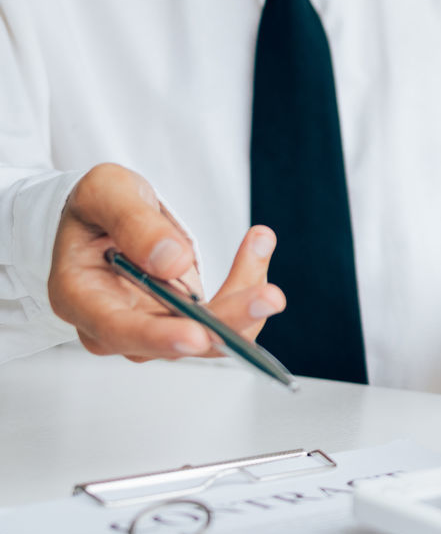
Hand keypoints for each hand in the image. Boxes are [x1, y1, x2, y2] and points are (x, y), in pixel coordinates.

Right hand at [48, 163, 285, 361]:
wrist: (110, 215)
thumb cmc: (99, 206)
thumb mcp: (106, 192)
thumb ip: (133, 223)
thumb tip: (172, 261)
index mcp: (79, 297)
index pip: (117, 329)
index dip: (159, 337)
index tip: (198, 335)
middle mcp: (115, 325)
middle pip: (175, 341)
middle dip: (227, 323)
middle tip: (268, 298)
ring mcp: (153, 328)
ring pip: (209, 335)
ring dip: (246, 302)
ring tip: (260, 245)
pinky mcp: (184, 322)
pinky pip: (225, 319)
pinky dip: (246, 286)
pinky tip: (257, 248)